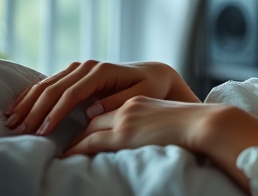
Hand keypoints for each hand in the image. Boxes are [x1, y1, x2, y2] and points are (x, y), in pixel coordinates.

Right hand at [4, 60, 197, 135]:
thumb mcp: (141, 95)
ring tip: (11, 122)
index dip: (56, 112)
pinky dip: (30, 95)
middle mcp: (86, 66)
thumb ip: (118, 101)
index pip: (72, 92)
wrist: (151, 73)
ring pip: (46, 85)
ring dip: (27, 103)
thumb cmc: (149, 87)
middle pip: (53, 88)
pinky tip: (16, 107)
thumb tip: (92, 110)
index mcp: (101, 71)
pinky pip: (47, 83)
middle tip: (20, 131)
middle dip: (34, 110)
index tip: (44, 131)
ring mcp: (78, 68)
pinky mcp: (73, 73)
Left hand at [62, 96, 227, 156]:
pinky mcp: (124, 133)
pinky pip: (92, 141)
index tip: (75, 129)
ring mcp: (125, 118)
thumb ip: (154, 124)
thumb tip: (150, 135)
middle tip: (57, 136)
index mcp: (139, 101)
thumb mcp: (169, 119)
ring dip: (70, 140)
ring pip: (88, 128)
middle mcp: (128, 106)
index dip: (88, 120)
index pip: (106, 111)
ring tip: (56, 150)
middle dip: (73, 127)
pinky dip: (76, 148)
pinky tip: (65, 156)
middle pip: (92, 118)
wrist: (202, 123)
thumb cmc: (194, 125)